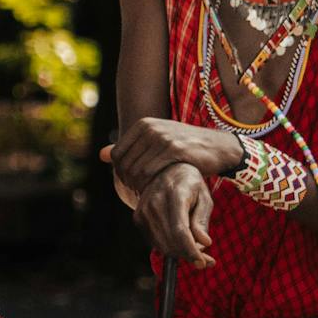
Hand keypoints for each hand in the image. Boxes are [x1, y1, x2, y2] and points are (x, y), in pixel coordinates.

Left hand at [101, 117, 243, 196]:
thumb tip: (101, 155)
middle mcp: (150, 128)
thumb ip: (129, 149)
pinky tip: (156, 190)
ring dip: (138, 186)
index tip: (131, 184)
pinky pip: (149, 173)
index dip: (120, 173)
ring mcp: (161, 137)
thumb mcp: (157, 143)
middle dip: (128, 182)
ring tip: (147, 192)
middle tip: (139, 192)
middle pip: (123, 163)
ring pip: (135, 170)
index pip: (117, 154)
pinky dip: (149, 186)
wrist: (217, 147)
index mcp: (143, 124)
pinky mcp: (173, 149)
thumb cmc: (185, 148)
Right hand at [130, 162, 216, 268]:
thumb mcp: (204, 198)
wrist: (165, 170)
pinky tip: (180, 241)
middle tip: (206, 259)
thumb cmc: (190, 184)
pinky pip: (154, 242)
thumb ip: (202, 220)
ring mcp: (143, 210)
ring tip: (196, 250)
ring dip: (179, 253)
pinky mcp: (138, 217)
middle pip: (171, 242)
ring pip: (162, 245)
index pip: (180, 231)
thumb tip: (204, 242)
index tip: (202, 263)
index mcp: (175, 194)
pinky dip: (168, 246)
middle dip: (188, 255)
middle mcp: (155, 202)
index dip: (191, 251)